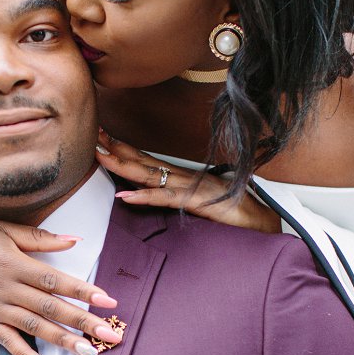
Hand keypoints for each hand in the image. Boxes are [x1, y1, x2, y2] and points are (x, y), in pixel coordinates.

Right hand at [0, 219, 122, 354]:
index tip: (109, 301)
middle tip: (112, 335)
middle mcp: (7, 288)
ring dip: (63, 341)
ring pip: (34, 327)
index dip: (84, 291)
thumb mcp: (5, 230)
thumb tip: (76, 239)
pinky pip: (7, 342)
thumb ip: (41, 238)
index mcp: (16, 264)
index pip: (56, 281)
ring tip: (90, 352)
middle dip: (84, 322)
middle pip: (51, 308)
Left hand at [97, 131, 281, 231]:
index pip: (147, 161)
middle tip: (93, 135)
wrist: (260, 218)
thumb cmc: (234, 211)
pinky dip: (145, 197)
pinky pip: (166, 199)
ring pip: (149, 175)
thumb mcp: (201, 201)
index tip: (103, 138)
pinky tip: (127, 197)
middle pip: (143, 161)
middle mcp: (182, 177)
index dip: (124, 149)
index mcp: (182, 177)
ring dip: (123, 165)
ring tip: (100, 157)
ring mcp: (188, 188)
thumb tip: (163, 196)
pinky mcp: (195, 202)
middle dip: (116, 148)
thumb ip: (182, 196)